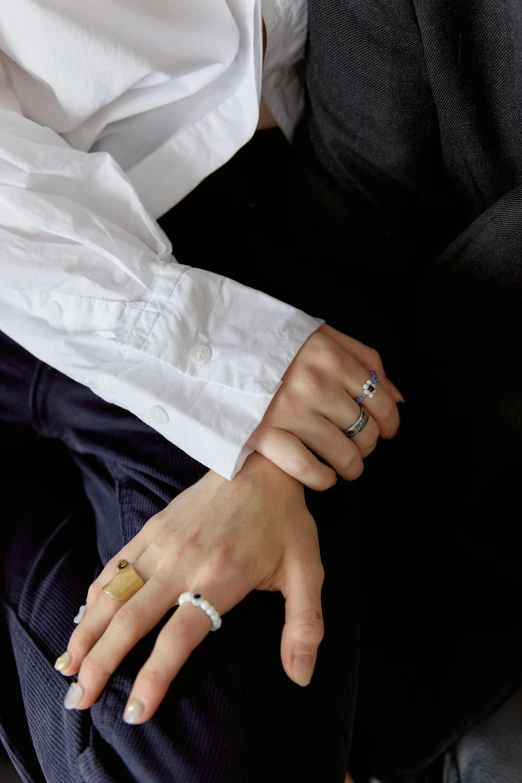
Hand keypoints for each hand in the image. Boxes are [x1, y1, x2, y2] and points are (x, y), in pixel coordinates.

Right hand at [55, 454, 324, 723]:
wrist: (261, 461)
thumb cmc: (285, 520)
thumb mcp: (307, 572)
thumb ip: (305, 627)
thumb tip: (301, 678)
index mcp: (219, 578)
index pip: (177, 638)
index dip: (153, 678)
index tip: (135, 713)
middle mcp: (182, 562)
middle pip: (130, 621)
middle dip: (100, 664)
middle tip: (78, 700)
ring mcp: (161, 543)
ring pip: (114, 594)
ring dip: (87, 633)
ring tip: (67, 668)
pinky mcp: (152, 528)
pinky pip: (115, 566)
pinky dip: (95, 595)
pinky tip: (82, 619)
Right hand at [248, 324, 402, 489]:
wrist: (218, 355)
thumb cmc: (275, 346)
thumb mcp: (321, 336)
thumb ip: (364, 358)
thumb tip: (397, 397)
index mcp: (330, 357)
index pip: (381, 401)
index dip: (390, 422)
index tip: (385, 430)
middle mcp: (314, 384)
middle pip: (365, 431)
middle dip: (368, 445)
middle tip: (358, 445)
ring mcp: (290, 412)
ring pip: (344, 455)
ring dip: (351, 466)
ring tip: (344, 464)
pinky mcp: (266, 436)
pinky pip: (309, 470)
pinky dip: (323, 479)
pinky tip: (325, 475)